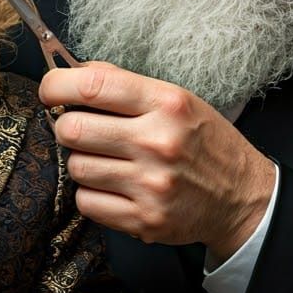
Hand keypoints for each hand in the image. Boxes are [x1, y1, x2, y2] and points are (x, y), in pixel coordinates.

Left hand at [39, 62, 274, 260]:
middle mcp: (157, 142)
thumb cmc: (202, 141)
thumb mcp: (175, 99)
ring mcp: (151, 185)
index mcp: (165, 103)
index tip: (50, 90)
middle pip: (73, 129)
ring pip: (76, 167)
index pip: (92, 85)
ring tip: (104, 159)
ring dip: (81, 161)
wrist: (242, 197)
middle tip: (79, 128)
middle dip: (66, 126)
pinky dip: (91, 193)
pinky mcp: (145, 220)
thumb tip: (75, 71)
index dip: (56, 85)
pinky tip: (112, 185)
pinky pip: (87, 203)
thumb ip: (124, 83)